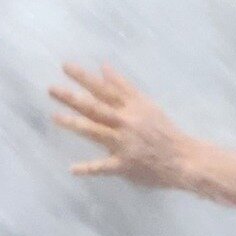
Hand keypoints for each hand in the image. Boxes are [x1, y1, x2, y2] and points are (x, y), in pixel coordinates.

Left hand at [49, 63, 188, 188]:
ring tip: (55, 117)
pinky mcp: (124, 165)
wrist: (184, 158)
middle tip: (51, 89)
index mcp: (132, 107)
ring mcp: (124, 144)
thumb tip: (104, 67)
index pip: (104, 89)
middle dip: (73, 98)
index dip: (85, 78)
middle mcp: (126, 122)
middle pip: (96, 108)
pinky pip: (104, 167)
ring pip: (96, 132)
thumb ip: (124, 87)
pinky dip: (89, 168)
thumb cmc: (163, 130)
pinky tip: (72, 169)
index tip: (65, 67)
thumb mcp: (146, 104)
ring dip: (75, 124)